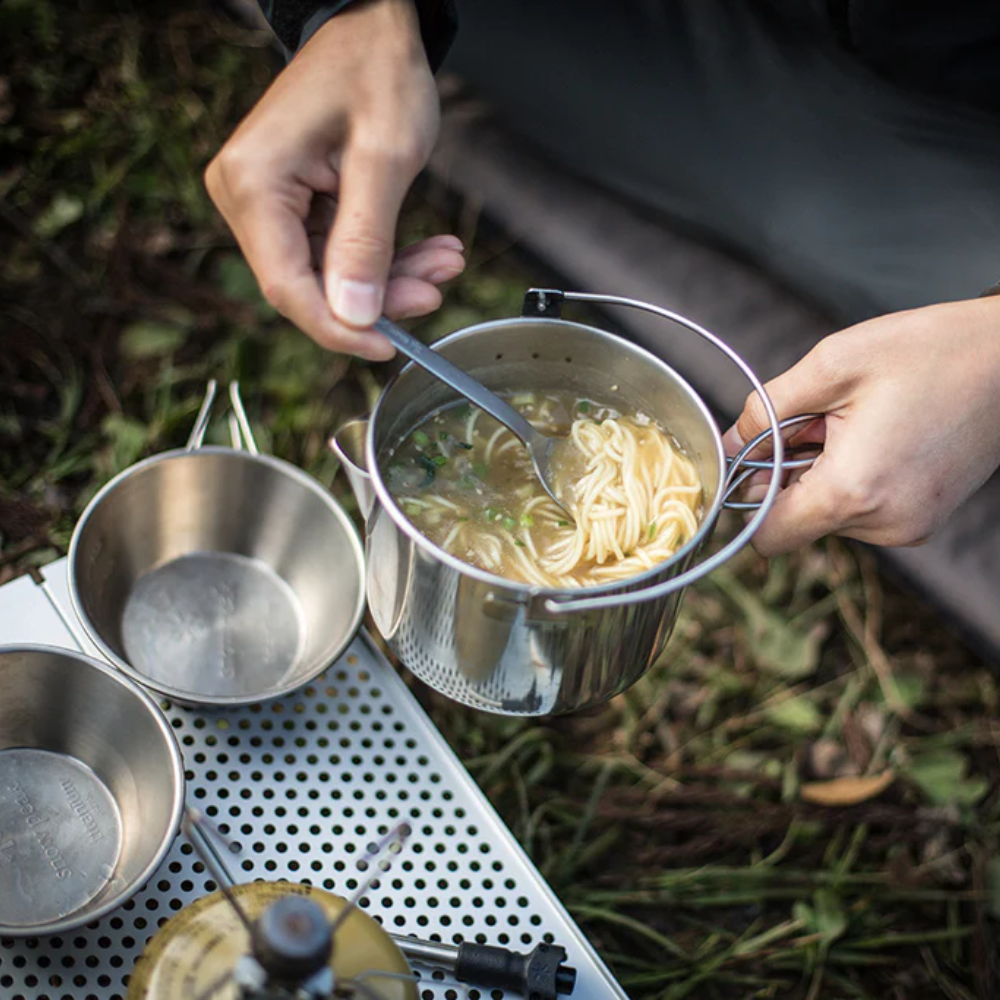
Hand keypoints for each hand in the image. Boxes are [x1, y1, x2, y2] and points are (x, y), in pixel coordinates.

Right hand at [205, 0, 463, 359]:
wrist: (371, 24)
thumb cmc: (375, 67)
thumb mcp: (384, 157)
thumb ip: (368, 242)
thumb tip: (355, 317)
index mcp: (253, 184)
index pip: (287, 287)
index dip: (339, 328)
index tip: (389, 346)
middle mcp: (246, 197)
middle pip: (308, 285)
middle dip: (377, 297)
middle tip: (436, 289)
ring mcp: (267, 202)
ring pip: (329, 275)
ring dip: (391, 277)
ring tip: (444, 260)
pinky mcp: (292, 204)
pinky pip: (336, 252)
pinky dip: (384, 257)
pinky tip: (428, 250)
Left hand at [723, 297, 999, 553]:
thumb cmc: (932, 351)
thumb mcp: (831, 365)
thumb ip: (766, 411)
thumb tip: (730, 444)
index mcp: (854, 492)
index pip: (769, 537)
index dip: (748, 499)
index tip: (755, 459)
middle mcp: (884, 524)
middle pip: (797, 521)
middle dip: (791, 473)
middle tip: (820, 420)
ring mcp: (909, 526)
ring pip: (829, 513)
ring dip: (823, 471)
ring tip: (857, 422)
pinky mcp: (923, 518)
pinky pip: (862, 509)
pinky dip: (852, 477)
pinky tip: (876, 435)